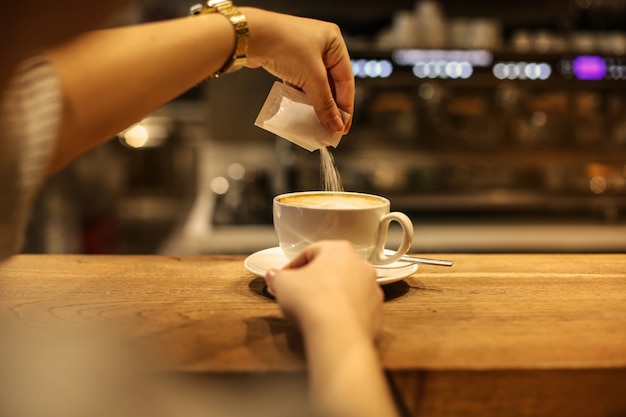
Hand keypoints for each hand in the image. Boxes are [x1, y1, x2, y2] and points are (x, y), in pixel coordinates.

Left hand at [241, 8, 354, 133]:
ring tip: (318, 123)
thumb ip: (325, 103)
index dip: (346, 105)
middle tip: (332, 127)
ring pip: (315, 84)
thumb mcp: (312, 78)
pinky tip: (303, 111)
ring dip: (317, 103)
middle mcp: (321, 45)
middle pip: (332, 83)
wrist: (252, 37)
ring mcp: (303, 52)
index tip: (343, 126)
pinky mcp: (288, 59)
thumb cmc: (285, 45)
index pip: (346, 79)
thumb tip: (335, 124)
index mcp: (334, 42)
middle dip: (331, 106)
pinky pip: (301, 82)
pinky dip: (303, 96)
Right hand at [265, 240, 382, 340]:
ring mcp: (372, 291)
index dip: (294, 265)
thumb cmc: (311, 300)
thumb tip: (274, 276)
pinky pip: (356, 310)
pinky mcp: (377, 314)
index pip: (312, 252)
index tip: (283, 278)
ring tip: (314, 311)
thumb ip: (277, 276)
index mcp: (339, 250)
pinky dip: (344, 315)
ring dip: (332, 296)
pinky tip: (329, 324)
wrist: (338, 334)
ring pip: (348, 289)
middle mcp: (361, 266)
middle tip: (298, 292)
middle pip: (334, 269)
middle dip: (316, 280)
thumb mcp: (282, 284)